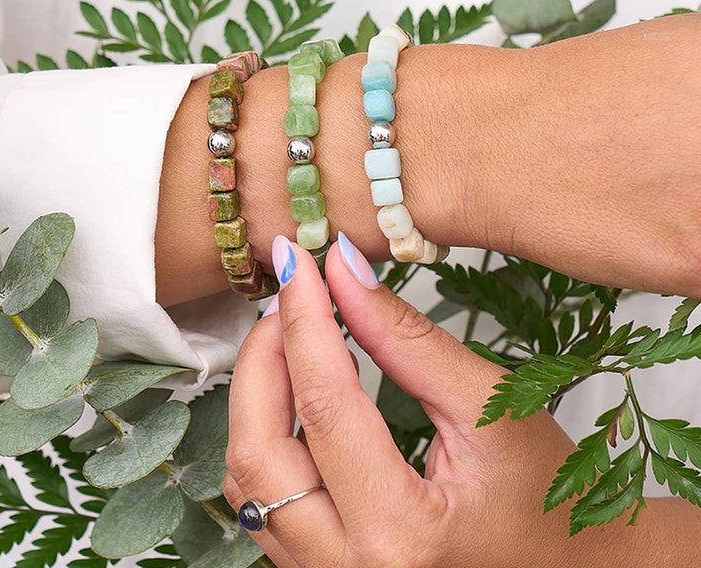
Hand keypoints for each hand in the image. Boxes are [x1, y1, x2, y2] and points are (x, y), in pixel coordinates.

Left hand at [223, 233, 692, 567]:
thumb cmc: (550, 506)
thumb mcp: (490, 407)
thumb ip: (409, 338)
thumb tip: (347, 272)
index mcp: (400, 534)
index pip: (325, 402)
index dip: (304, 316)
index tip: (298, 262)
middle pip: (259, 447)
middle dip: (263, 355)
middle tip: (290, 295)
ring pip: (247, 477)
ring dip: (257, 393)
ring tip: (291, 333)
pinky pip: (262, 498)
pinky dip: (267, 432)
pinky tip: (295, 389)